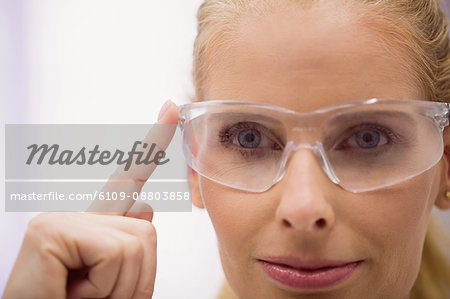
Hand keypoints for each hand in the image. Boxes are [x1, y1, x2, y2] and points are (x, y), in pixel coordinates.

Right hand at [3, 101, 178, 298]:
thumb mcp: (116, 285)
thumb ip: (129, 246)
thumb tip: (145, 206)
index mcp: (95, 227)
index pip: (128, 178)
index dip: (152, 144)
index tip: (172, 109)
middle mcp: (75, 215)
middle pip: (146, 230)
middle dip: (136, 277)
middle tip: (94, 296)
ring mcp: (59, 220)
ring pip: (135, 242)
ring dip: (119, 287)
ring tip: (81, 297)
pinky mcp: (48, 231)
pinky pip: (113, 252)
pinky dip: (102, 287)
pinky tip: (70, 291)